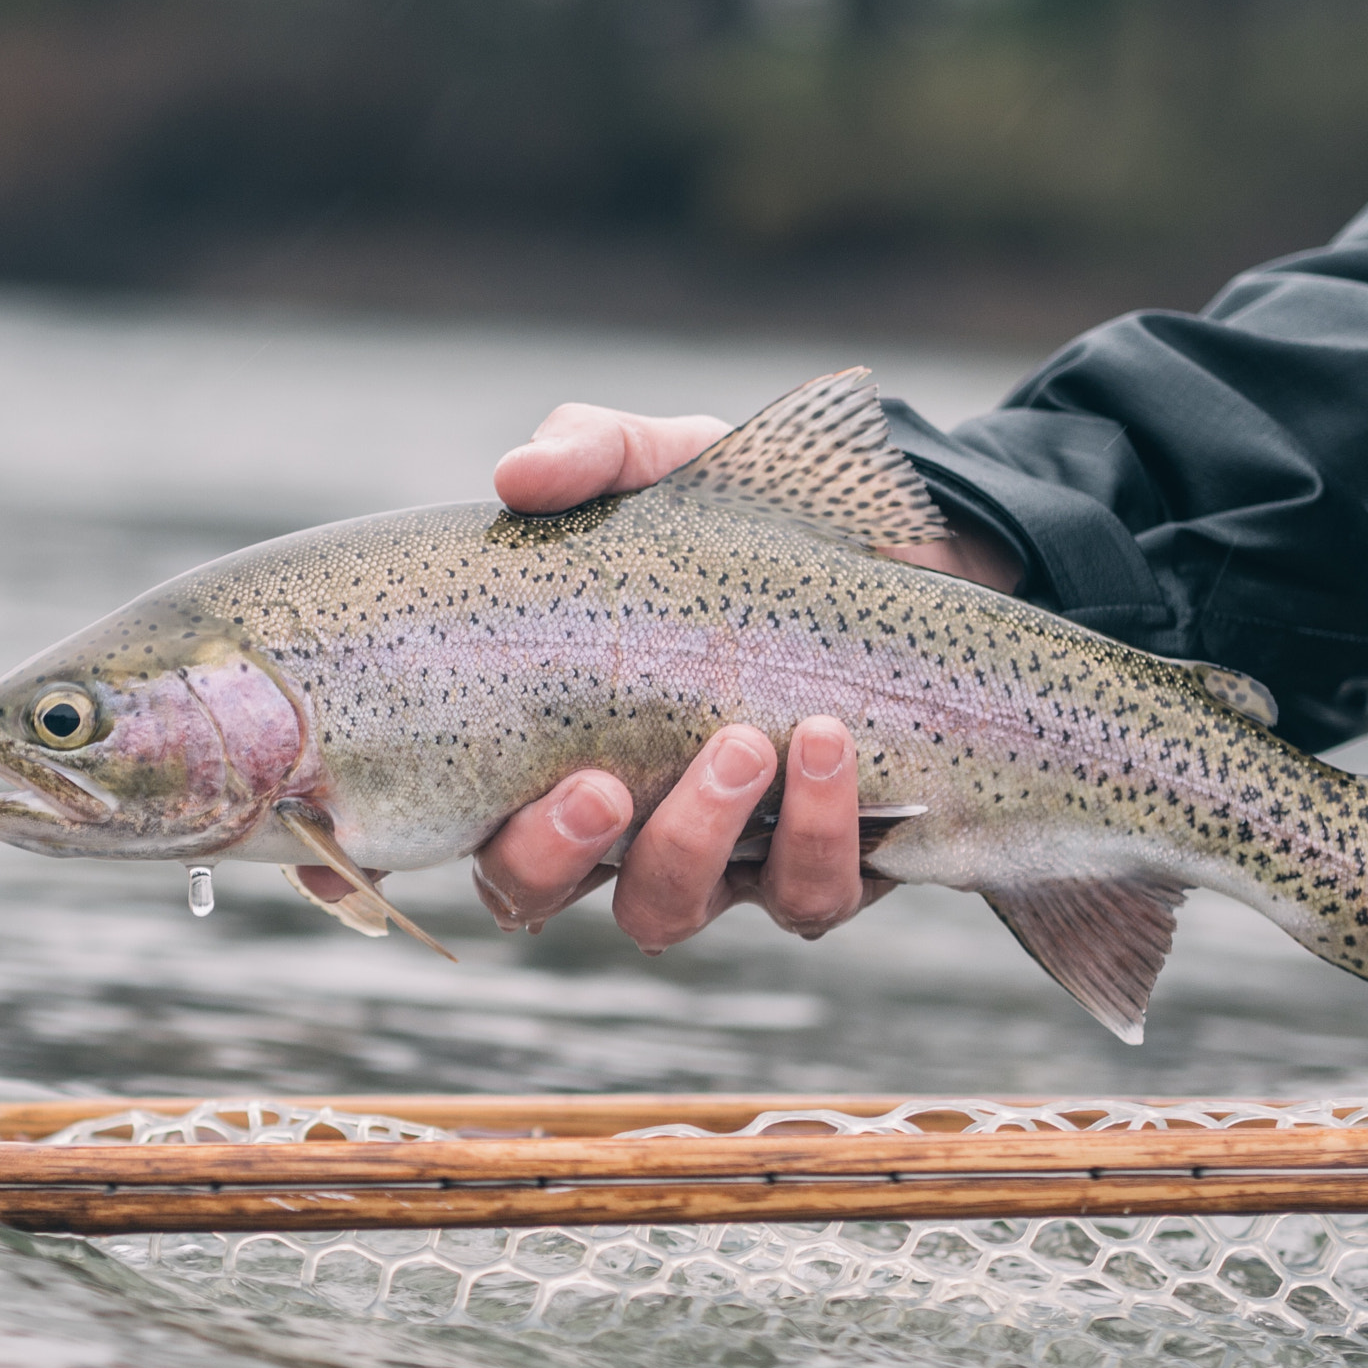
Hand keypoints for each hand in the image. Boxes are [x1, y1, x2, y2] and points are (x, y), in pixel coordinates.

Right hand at [468, 399, 1018, 945]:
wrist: (907, 544)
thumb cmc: (756, 520)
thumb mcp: (673, 466)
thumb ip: (593, 454)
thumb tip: (518, 474)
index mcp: (551, 740)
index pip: (470, 831)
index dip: (460, 847)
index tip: (492, 797)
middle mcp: (615, 821)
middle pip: (534, 895)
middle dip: (556, 855)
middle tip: (605, 786)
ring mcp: (715, 860)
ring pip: (663, 913)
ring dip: (693, 841)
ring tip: (741, 744)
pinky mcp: (819, 870)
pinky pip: (803, 901)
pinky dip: (814, 835)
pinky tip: (828, 745)